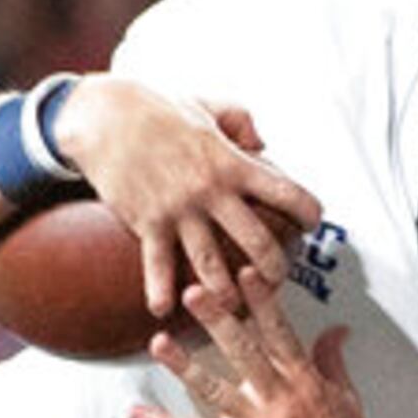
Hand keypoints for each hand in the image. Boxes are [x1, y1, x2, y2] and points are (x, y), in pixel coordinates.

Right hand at [53, 79, 321, 315]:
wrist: (106, 116)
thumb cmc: (157, 109)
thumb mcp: (208, 106)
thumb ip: (241, 122)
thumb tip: (263, 144)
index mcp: (232, 162)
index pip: (286, 192)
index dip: (308, 211)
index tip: (311, 223)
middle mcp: (211, 190)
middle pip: (257, 241)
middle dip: (274, 268)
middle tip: (277, 280)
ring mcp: (179, 210)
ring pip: (212, 264)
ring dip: (225, 293)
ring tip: (232, 307)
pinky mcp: (147, 222)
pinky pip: (157, 265)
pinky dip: (159, 291)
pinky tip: (162, 311)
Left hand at [137, 267, 379, 417]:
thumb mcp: (346, 399)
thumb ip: (332, 360)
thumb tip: (336, 331)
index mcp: (303, 380)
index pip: (280, 332)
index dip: (262, 302)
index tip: (247, 273)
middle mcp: (278, 398)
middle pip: (243, 351)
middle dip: (218, 319)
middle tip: (195, 292)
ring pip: (215, 388)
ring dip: (184, 365)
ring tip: (159, 342)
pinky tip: (139, 414)